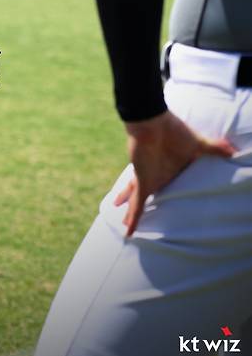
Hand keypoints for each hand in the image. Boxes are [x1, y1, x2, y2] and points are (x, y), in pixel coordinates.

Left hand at [115, 110, 235, 235]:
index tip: (158, 196)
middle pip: (143, 191)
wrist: (153, 124)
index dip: (159, 187)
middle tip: (127, 213)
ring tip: (122, 224)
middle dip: (134, 201)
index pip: (163, 181)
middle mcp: (155, 175)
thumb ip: (214, 148)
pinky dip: (134, 218)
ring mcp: (147, 179)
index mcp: (168, 168)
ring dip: (130, 212)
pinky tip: (128, 232)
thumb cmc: (173, 131)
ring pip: (136, 200)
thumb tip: (234, 150)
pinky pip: (138, 205)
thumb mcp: (198, 144)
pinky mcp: (143, 182)